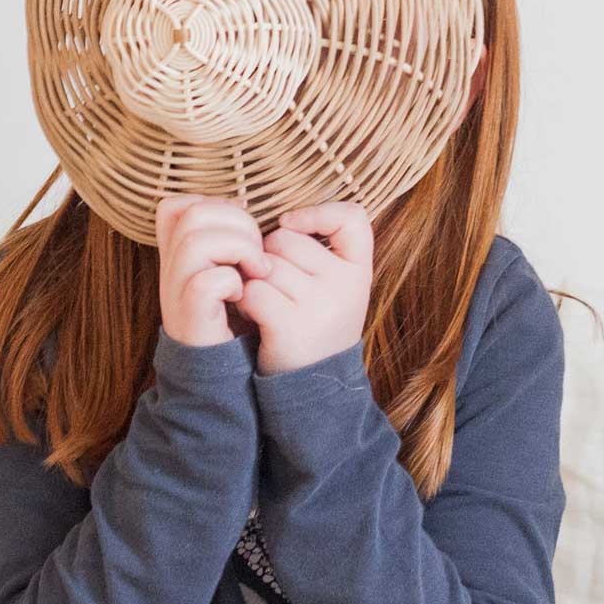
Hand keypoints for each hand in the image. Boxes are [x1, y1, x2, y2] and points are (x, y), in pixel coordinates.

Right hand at [155, 195, 268, 349]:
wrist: (220, 376)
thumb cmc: (232, 319)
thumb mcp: (227, 270)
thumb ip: (226, 239)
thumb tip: (241, 202)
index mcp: (176, 255)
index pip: (176, 205)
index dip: (213, 205)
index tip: (241, 230)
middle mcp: (169, 269)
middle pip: (192, 214)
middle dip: (236, 223)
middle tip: (256, 254)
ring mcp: (175, 292)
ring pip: (196, 242)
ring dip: (238, 248)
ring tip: (256, 271)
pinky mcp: (189, 317)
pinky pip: (206, 282)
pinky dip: (231, 282)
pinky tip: (242, 297)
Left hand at [236, 202, 372, 375]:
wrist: (312, 390)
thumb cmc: (315, 327)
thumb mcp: (337, 289)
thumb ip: (324, 251)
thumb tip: (283, 219)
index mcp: (359, 272)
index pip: (352, 218)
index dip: (318, 213)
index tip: (293, 225)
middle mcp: (346, 286)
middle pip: (285, 239)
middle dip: (269, 258)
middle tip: (276, 289)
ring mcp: (321, 306)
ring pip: (264, 264)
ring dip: (253, 281)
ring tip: (265, 306)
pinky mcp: (291, 326)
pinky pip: (253, 290)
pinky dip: (245, 302)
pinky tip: (255, 317)